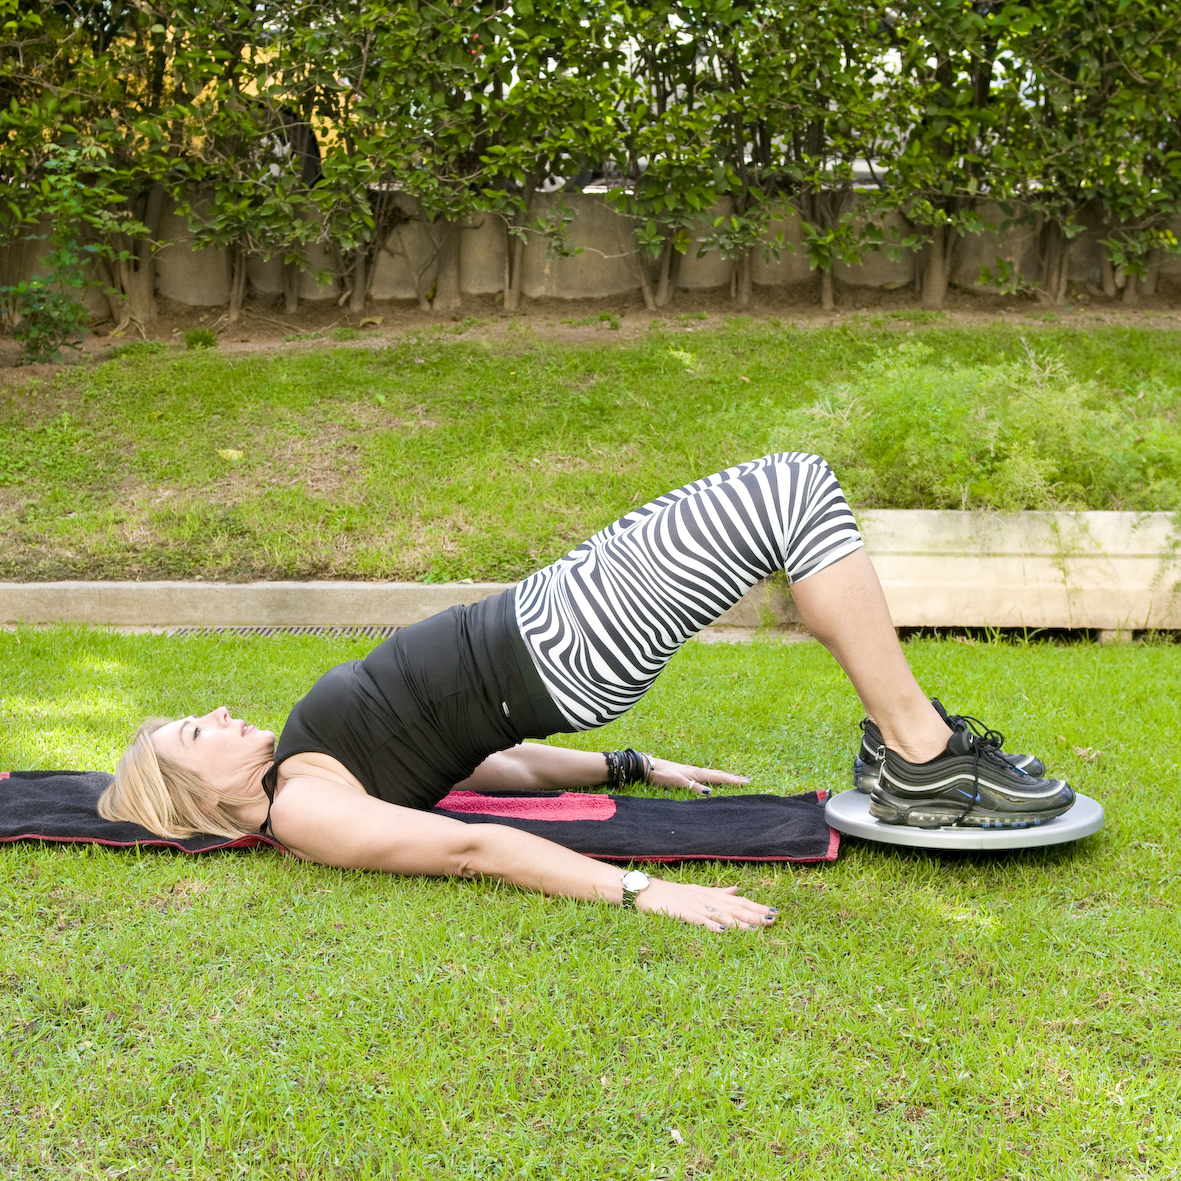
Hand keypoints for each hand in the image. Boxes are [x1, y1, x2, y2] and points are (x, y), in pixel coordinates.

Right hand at [637, 879, 776, 931]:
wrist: (649, 890)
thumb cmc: (675, 893)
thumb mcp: (700, 890)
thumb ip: (719, 892)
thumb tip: (737, 889)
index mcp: (712, 895)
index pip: (739, 901)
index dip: (757, 907)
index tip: (774, 912)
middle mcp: (707, 899)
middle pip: (734, 908)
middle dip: (754, 914)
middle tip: (772, 921)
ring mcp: (695, 905)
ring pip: (720, 914)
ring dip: (738, 921)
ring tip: (754, 928)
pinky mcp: (682, 912)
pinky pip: (698, 919)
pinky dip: (710, 924)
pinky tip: (722, 930)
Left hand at [644, 756, 749, 795]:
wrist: (646, 766)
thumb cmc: (661, 774)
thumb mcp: (677, 782)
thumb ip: (693, 787)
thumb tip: (710, 794)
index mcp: (696, 773)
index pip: (719, 777)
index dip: (733, 781)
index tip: (748, 782)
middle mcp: (695, 771)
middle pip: (718, 774)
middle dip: (733, 778)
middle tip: (747, 780)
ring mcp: (690, 771)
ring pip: (712, 774)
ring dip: (724, 777)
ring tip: (733, 778)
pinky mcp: (684, 773)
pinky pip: (704, 776)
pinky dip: (713, 778)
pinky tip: (710, 780)